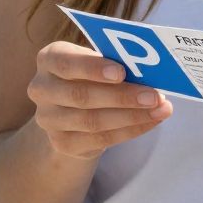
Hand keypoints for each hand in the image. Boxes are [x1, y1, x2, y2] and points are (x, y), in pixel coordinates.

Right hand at [29, 41, 173, 159]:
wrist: (71, 110)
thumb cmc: (90, 75)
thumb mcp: (96, 61)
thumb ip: (114, 61)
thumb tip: (150, 70)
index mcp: (48, 59)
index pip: (66, 63)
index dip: (93, 68)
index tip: (121, 72)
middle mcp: (42, 89)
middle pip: (81, 96)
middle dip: (122, 96)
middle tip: (154, 95)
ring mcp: (49, 120)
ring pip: (93, 121)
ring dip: (132, 116)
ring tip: (160, 109)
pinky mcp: (63, 143)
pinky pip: (100, 139)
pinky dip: (131, 130)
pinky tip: (151, 121)